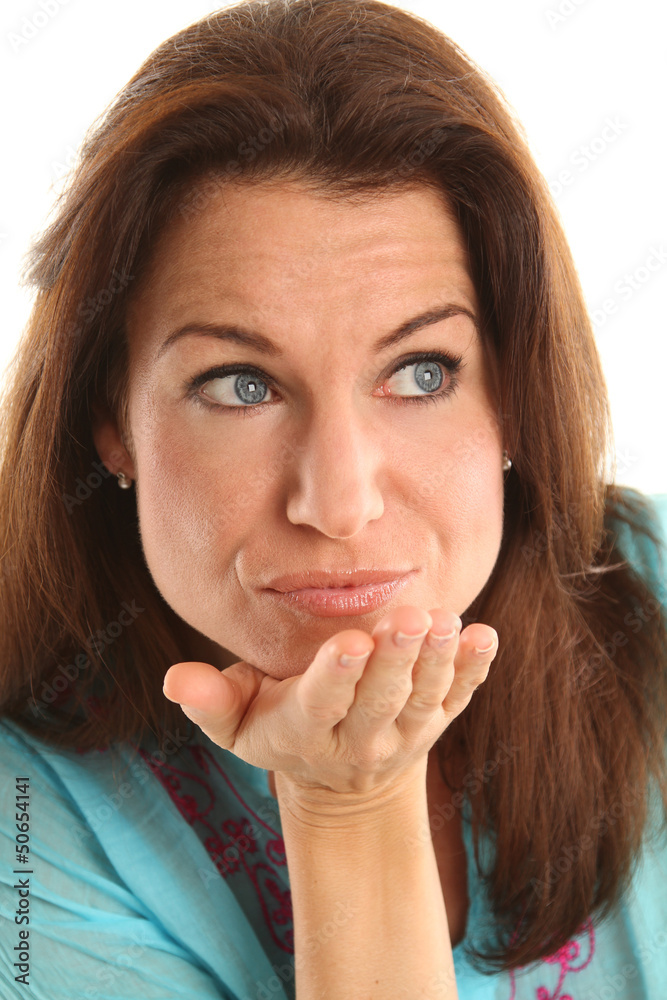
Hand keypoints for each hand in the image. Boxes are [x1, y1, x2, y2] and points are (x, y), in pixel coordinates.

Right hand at [162, 606, 496, 800]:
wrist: (341, 783)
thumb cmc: (279, 730)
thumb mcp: (236, 724)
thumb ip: (209, 701)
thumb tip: (176, 680)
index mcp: (306, 729)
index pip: (322, 702)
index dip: (336, 675)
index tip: (350, 642)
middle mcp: (360, 735)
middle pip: (381, 698)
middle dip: (396, 659)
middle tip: (411, 618)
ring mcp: (404, 732)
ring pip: (424, 698)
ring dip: (439, 661)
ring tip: (448, 622)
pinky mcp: (436, 722)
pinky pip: (459, 697)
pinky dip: (474, 670)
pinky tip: (486, 637)